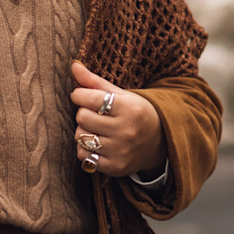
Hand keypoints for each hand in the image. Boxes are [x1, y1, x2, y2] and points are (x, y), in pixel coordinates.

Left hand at [70, 61, 165, 179]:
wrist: (159, 142)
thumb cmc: (135, 113)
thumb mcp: (121, 94)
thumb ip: (95, 82)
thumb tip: (73, 66)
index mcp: (129, 108)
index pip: (89, 99)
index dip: (79, 95)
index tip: (83, 96)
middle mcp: (126, 130)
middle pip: (82, 118)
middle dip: (83, 114)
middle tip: (94, 114)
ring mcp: (120, 151)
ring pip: (81, 137)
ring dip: (83, 132)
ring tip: (97, 129)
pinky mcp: (115, 167)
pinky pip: (84, 156)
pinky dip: (85, 150)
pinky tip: (97, 144)